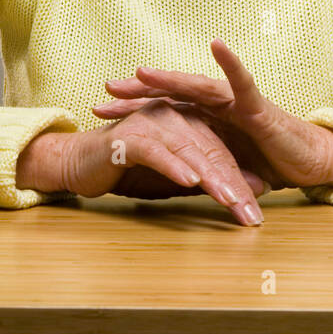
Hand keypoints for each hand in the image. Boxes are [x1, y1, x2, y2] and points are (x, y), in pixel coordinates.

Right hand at [17, 101, 268, 225]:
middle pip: (210, 152)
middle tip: (250, 214)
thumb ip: (208, 182)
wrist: (79, 165)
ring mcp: (151, 125)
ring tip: (230, 200)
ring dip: (210, 177)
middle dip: (232, 185)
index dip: (240, 184)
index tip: (254, 214)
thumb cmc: (128, 171)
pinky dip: (175, 166)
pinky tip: (191, 181)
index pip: (220, 155)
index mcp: (186, 124)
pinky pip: (157, 151)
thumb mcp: (175, 179)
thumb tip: (248, 194)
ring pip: (189, 151)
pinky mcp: (130, 137)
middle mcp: (172, 119)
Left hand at [92, 38, 332, 191]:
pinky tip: (217, 46)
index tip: (99, 111)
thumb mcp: (222, 168)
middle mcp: (216, 106)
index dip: (132, 109)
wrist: (307, 165)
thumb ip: (199, 166)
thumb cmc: (267, 164)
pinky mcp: (258, 107)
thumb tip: (167, 178)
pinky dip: (231, 63)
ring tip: (143, 71)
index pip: (163, 110)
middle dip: (138, 92)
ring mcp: (236, 103)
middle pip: (171, 95)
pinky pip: (243, 82)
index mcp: (205, 119)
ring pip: (197, 86)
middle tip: (105, 90)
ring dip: (170, 78)